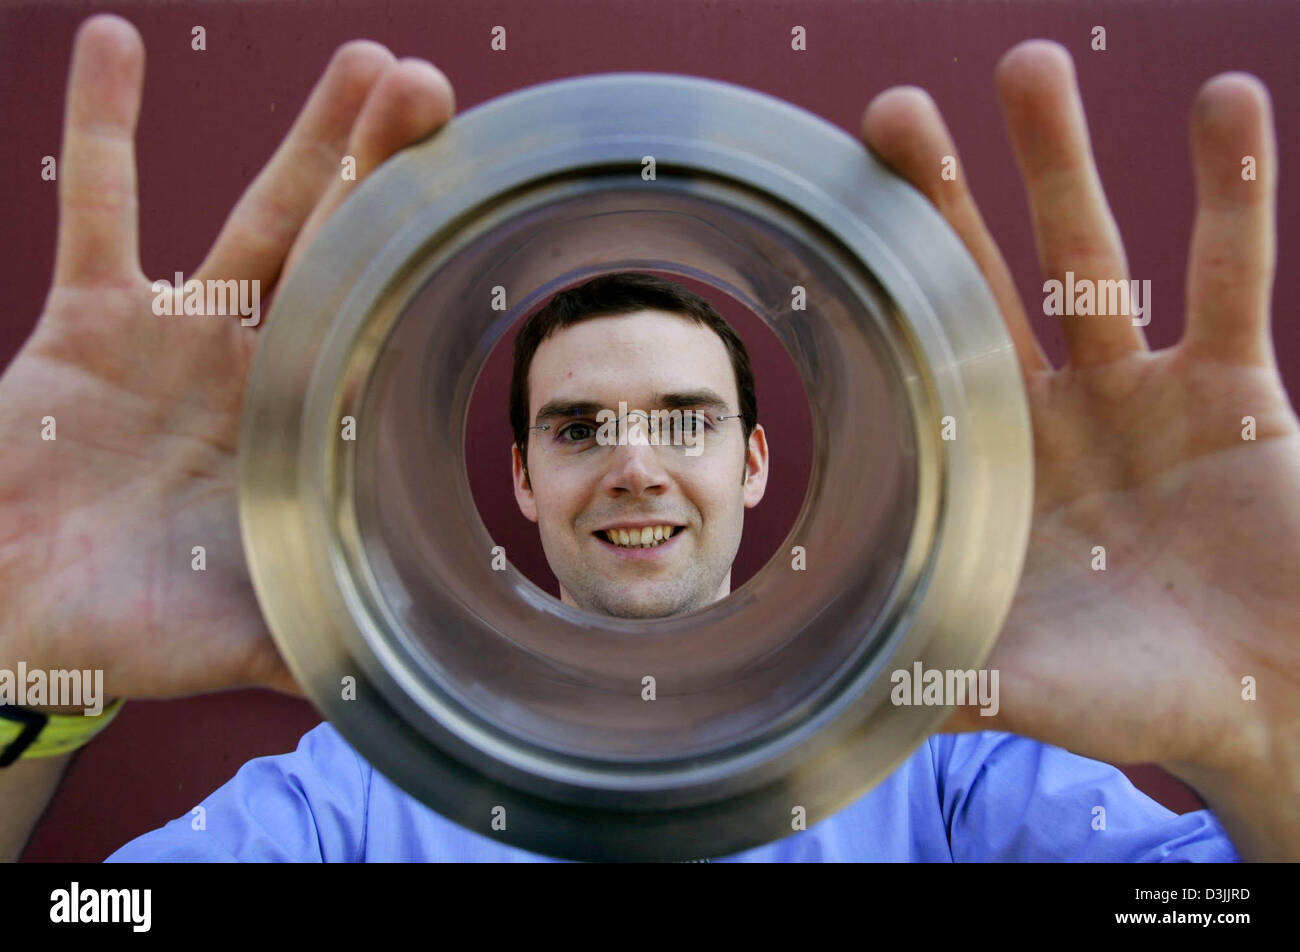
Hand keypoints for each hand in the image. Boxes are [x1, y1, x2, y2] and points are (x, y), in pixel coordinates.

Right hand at [0, 15, 454, 700]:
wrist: (22, 625)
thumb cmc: (138, 631)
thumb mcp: (255, 631)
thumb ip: (337, 637)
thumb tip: (424, 684)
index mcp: (304, 426)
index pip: (384, 327)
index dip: (430, 270)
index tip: (485, 205)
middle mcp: (258, 366)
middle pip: (342, 250)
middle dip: (391, 174)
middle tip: (441, 91)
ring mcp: (176, 333)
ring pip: (254, 214)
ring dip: (309, 139)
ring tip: (366, 61)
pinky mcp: (86, 319)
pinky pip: (96, 210)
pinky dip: (101, 131)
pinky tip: (112, 42)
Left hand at [862, 40, 1298, 856]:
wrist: (1266, 705)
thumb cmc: (1139, 702)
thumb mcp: (1029, 683)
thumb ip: (945, 672)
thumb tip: (842, 698)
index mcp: (992, 470)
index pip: (921, 363)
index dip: (878, 300)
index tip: (827, 225)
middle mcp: (1054, 414)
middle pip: (986, 285)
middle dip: (941, 202)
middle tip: (890, 111)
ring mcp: (1144, 392)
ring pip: (1097, 257)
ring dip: (1061, 163)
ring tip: (1025, 66)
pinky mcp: (1238, 389)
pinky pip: (1230, 275)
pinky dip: (1230, 192)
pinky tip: (1221, 103)